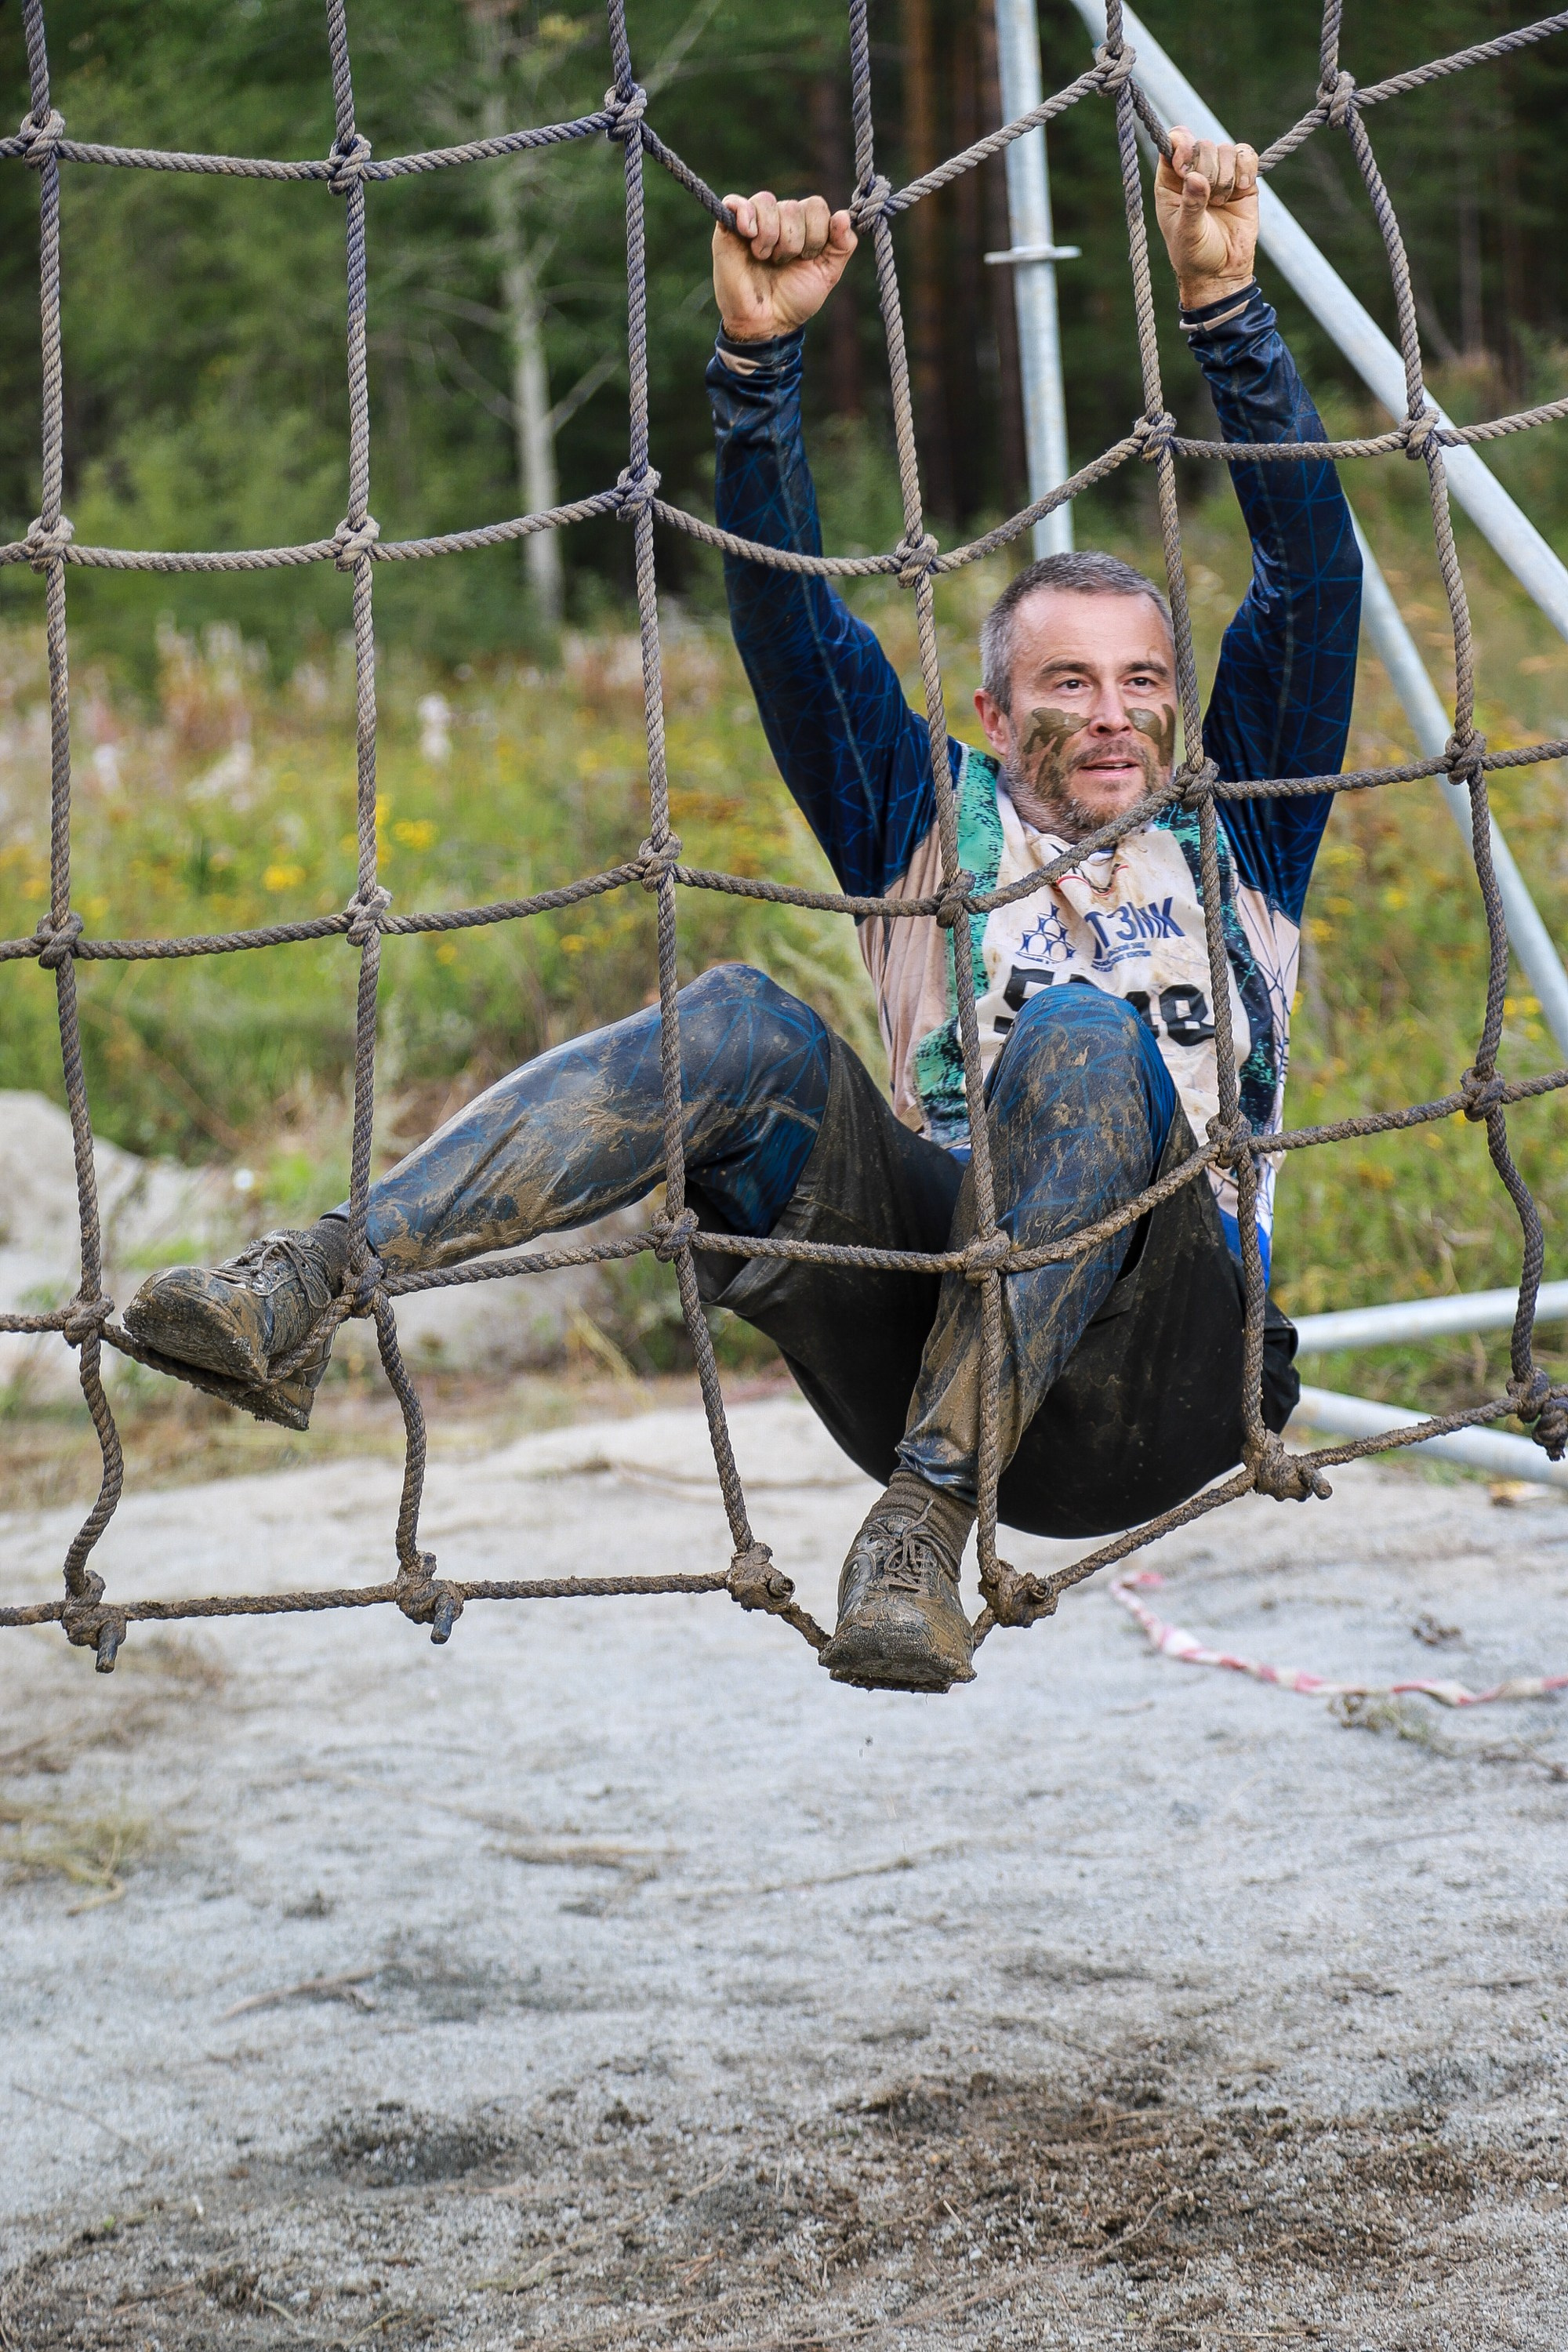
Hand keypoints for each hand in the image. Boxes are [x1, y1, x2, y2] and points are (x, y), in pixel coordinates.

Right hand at [712, 191, 856, 342]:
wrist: (766, 322)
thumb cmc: (794, 299)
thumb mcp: (827, 274)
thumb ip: (842, 245)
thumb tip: (843, 216)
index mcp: (804, 226)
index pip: (815, 205)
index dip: (816, 232)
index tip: (807, 259)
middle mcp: (780, 218)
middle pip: (792, 206)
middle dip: (792, 241)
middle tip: (782, 263)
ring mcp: (754, 221)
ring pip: (767, 202)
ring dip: (770, 235)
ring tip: (763, 257)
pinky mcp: (728, 228)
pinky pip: (736, 202)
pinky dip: (744, 213)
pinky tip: (748, 233)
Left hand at [1154, 128, 1258, 309]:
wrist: (1223, 272)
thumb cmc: (1195, 255)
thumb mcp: (1186, 233)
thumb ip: (1190, 204)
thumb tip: (1195, 177)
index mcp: (1170, 181)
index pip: (1174, 143)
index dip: (1182, 146)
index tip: (1185, 166)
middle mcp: (1194, 171)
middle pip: (1203, 144)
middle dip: (1208, 170)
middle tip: (1208, 201)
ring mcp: (1219, 172)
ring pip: (1226, 148)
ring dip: (1226, 178)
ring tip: (1221, 204)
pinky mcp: (1242, 178)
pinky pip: (1246, 154)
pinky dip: (1246, 169)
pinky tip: (1241, 190)